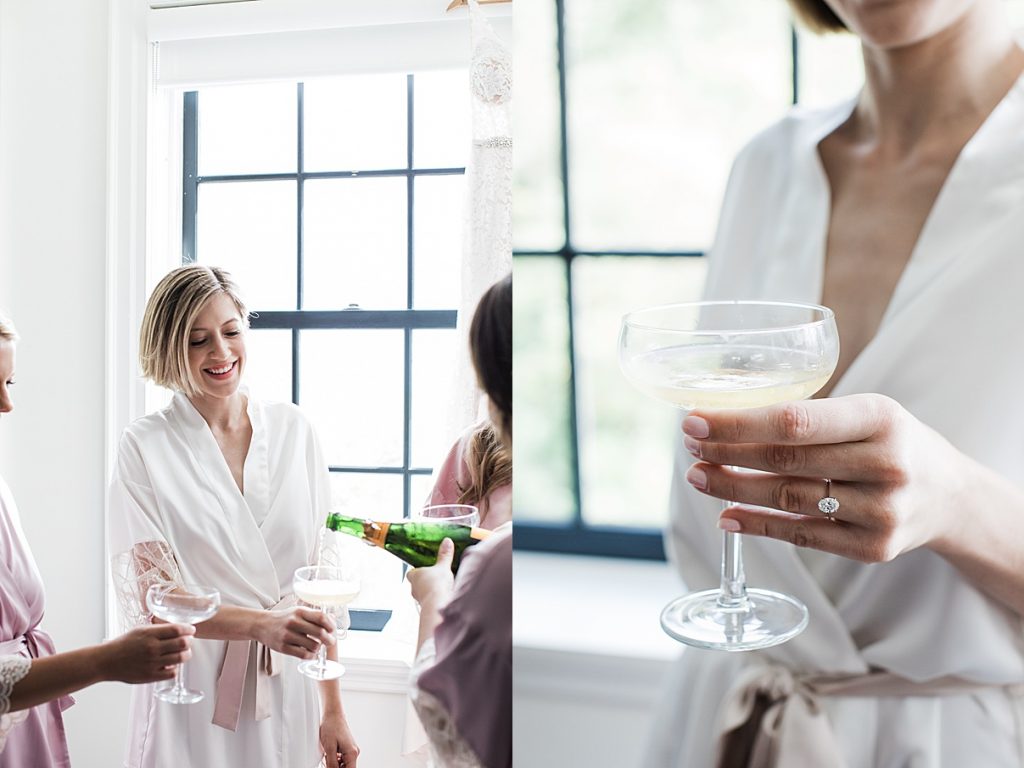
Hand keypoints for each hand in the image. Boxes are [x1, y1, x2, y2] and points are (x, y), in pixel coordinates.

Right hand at [99, 624, 193, 683]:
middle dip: (189, 641)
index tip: (191, 630)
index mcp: (150, 634)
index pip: (177, 629)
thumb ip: (158, 630)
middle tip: (188, 641)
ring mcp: (152, 663)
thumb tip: (178, 630)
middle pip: (183, 643)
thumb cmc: (123, 644)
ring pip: (181, 658)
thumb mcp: (140, 630)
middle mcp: (152, 648)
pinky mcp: (150, 676)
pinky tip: (172, 664)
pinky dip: (175, 668)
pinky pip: (172, 673)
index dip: (188, 629)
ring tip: (184, 653)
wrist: (106, 661)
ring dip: (186, 654)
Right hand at [255, 606, 335, 659]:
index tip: (332, 630)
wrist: (262, 625)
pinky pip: (303, 655)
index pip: (321, 617)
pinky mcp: (283, 647)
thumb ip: (312, 616)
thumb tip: (331, 621)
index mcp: (299, 612)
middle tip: (330, 642)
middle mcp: (294, 622)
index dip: (330, 625)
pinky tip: (309, 653)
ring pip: (313, 646)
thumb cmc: (283, 618)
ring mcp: (288, 635)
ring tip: (316, 647)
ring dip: (318, 648)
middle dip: (329, 639)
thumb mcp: (297, 612)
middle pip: (319, 633)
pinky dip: (310, 656)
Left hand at [320, 710, 359, 766]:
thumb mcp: (329, 748)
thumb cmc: (331, 726)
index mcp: (352, 753)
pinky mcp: (347, 748)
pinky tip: (329, 754)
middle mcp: (354, 752)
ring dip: (334, 764)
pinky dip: (335, 759)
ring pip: (343, 765)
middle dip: (335, 767)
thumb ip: (332, 764)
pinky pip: (342, 759)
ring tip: (327, 756)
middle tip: (327, 761)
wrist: (332, 715)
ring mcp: (351, 750)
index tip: (330, 767)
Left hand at [407, 538, 455, 608]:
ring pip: (422, 594)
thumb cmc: (436, 585)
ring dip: (429, 592)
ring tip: (441, 588)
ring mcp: (419, 599)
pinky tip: (443, 597)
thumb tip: (446, 542)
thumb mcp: (443, 566)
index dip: (417, 571)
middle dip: (425, 581)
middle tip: (434, 578)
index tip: (423, 568)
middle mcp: (414, 588)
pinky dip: (435, 600)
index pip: (411, 572)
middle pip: (416, 583)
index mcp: (414, 576)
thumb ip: (445, 554)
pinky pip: (430, 602)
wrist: (438, 604)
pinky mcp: (427, 607)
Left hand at [681, 393, 968, 562]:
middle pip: (784, 461)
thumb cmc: (892, 443)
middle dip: (726, 453)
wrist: (951, 496)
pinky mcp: (873, 549)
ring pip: (787, 499)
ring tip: (700, 477)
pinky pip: (801, 536)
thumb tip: (726, 422)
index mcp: (880, 418)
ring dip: (732, 489)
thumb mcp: (868, 413)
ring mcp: (881, 512)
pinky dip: (757, 525)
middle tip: (690, 446)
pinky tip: (727, 516)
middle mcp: (885, 465)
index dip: (736, 423)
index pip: (794, 421)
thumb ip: (811, 418)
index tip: (694, 419)